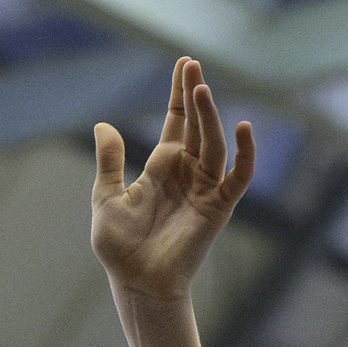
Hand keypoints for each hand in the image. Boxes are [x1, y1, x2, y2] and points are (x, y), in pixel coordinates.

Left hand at [91, 58, 253, 299]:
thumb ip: (109, 163)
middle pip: (196, 125)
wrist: (137, 282)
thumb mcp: (106, 199)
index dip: (180, 94)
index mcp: (162, 167)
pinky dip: (245, 154)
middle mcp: (186, 173)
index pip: (176, 121)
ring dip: (210, 117)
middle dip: (195, 95)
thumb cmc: (120, 249)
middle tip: (192, 64)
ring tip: (201, 89)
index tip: (183, 63)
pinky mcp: (217, 208)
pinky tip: (243, 128)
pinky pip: (238, 177)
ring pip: (213, 144)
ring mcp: (204, 189)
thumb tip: (102, 125)